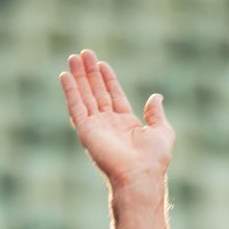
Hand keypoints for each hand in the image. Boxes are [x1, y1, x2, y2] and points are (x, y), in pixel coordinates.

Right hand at [59, 49, 174, 192]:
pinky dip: (70, 91)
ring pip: (85, 97)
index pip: (114, 95)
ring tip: (73, 57)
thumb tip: (156, 96)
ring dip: (78, 77)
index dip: (107, 79)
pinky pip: (76, 107)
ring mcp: (96, 127)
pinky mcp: (86, 131)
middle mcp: (109, 125)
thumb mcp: (162, 131)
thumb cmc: (153, 159)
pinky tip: (65, 76)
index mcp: (126, 124)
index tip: (101, 62)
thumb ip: (156, 113)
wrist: (139, 176)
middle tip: (83, 53)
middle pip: (97, 93)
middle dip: (90, 73)